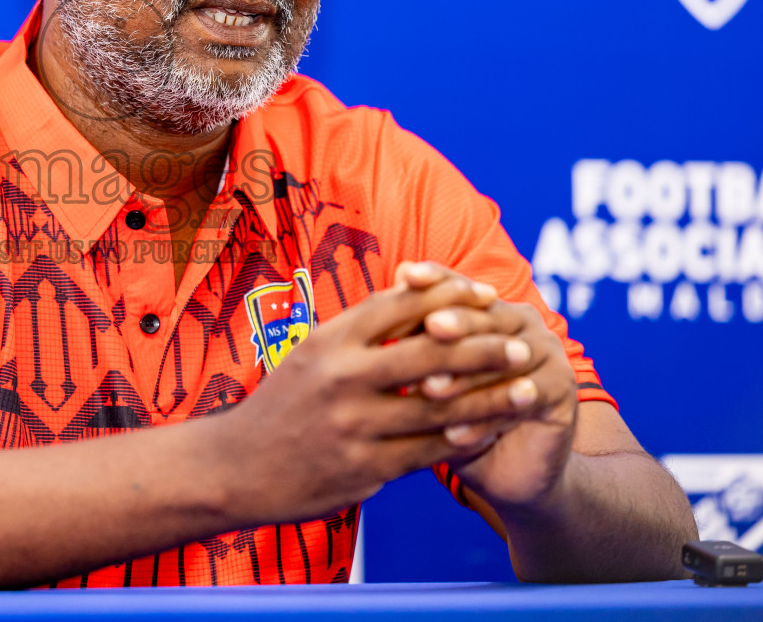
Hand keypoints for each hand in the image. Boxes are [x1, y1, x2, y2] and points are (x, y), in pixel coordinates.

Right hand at [205, 270, 550, 525]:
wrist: (233, 468)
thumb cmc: (280, 406)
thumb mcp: (310, 354)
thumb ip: (361, 329)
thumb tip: (416, 293)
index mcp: (329, 341)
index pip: (401, 304)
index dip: (452, 296)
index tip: (489, 295)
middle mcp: (341, 378)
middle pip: (429, 352)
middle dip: (484, 346)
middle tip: (523, 343)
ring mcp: (353, 426)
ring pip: (440, 408)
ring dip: (491, 398)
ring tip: (529, 389)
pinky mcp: (364, 469)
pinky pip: (429, 453)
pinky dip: (466, 440)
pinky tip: (492, 432)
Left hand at [400, 262, 578, 508]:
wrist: (502, 468)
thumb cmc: (449, 415)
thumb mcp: (425, 376)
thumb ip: (407, 341)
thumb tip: (369, 303)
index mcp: (488, 308)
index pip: (458, 285)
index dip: (434, 278)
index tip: (404, 275)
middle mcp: (522, 320)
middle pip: (485, 316)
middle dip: (455, 323)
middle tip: (429, 329)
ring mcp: (547, 352)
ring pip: (504, 357)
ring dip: (466, 375)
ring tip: (430, 389)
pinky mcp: (562, 390)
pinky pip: (523, 399)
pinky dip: (487, 418)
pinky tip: (456, 433)